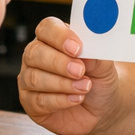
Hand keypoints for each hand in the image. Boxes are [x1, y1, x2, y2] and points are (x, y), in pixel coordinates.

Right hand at [18, 17, 121, 134]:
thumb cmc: (99, 79)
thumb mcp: (104, 65)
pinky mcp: (30, 103)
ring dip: (62, 84)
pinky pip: (37, 101)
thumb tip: (87, 48)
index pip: (46, 28)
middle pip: (34, 52)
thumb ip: (96, 54)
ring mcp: (30, 80)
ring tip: (84, 87)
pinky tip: (76, 99)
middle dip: (58, 63)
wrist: (103, 106)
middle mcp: (36, 56)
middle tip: (80, 71)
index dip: (59, 36)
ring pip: (34, 78)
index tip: (77, 48)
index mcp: (53, 38)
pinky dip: (59, 100)